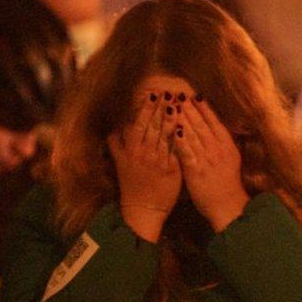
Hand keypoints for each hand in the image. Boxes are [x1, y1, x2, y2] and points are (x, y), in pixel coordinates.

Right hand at [108, 92, 181, 241]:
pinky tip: (186, 125)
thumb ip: (117, 143)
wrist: (143, 209)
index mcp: (131, 150)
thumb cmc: (133, 184)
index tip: (152, 94)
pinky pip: (177, 150)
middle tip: (168, 91)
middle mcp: (144, 153)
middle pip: (153, 126)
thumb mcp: (120, 162)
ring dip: (171, 118)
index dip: (145, 109)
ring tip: (178, 103)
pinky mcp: (172, 170)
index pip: (139, 124)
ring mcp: (158, 161)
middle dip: (160, 108)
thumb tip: (116, 125)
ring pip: (165, 136)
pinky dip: (180, 137)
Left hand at [173, 95, 248, 232]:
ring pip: (192, 134)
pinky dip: (179, 139)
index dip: (203, 107)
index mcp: (227, 145)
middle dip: (189, 107)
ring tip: (171, 104)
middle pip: (201, 124)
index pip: (214, 121)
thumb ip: (222, 144)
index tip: (193, 94)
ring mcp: (207, 159)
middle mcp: (218, 149)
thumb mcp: (231, 159)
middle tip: (177, 93)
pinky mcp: (196, 170)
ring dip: (181, 118)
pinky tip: (172, 128)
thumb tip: (214, 128)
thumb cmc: (228, 184)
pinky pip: (186, 152)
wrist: (228, 206)